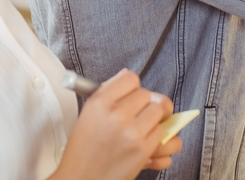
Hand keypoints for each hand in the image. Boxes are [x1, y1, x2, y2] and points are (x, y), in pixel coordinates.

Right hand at [51, 69, 177, 179]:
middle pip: (146, 94)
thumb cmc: (84, 149)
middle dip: (143, 104)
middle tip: (135, 114)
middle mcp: (116, 114)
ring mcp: (132, 132)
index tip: (130, 96)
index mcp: (100, 102)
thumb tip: (127, 75)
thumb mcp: (89, 113)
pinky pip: (162, 133)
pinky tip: (142, 142)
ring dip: (152, 120)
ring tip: (139, 128)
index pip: (130, 78)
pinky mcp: (144, 150)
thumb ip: (109, 92)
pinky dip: (155, 137)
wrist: (82, 179)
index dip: (132, 88)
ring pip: (158, 111)